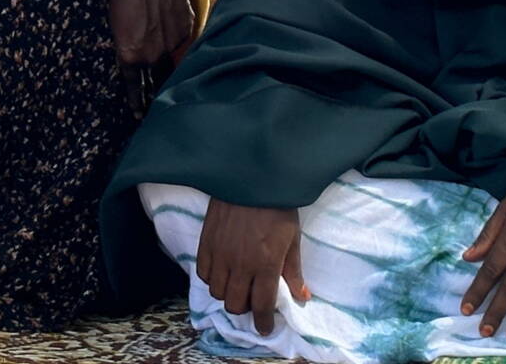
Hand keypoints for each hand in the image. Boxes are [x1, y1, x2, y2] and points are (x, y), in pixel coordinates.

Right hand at [196, 200, 307, 336]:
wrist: (253, 176)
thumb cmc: (278, 205)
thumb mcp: (292, 238)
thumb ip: (293, 270)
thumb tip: (302, 296)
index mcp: (266, 264)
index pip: (261, 305)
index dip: (263, 322)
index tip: (265, 327)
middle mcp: (240, 263)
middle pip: (235, 303)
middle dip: (245, 308)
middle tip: (252, 299)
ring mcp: (220, 253)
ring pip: (217, 292)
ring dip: (228, 294)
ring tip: (237, 284)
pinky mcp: (206, 242)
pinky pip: (203, 273)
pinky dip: (212, 278)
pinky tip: (222, 271)